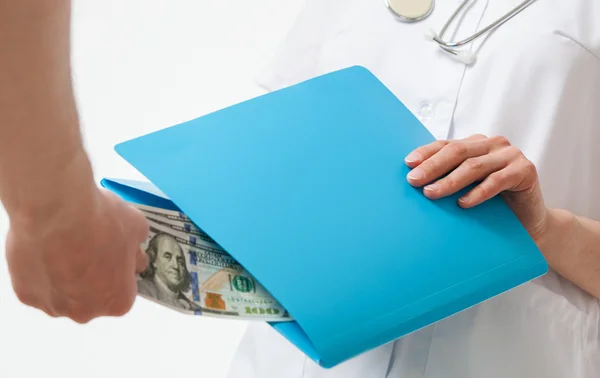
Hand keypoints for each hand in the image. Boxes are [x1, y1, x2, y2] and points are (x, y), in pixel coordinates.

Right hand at [5, 187, 149, 323]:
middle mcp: (86, 312)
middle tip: (90, 246)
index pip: (123, 291)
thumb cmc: (99, 222)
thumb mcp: (136, 227)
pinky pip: (37, 283)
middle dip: (92, 275)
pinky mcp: (26, 294)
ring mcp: (53, 305)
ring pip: (63, 291)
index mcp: (118, 301)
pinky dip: (41, 268)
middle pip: (92, 295)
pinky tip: (46, 246)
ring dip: (65, 273)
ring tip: (66, 243)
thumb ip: (136, 249)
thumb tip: (134, 253)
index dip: (119, 270)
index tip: (114, 255)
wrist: (56, 211)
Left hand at [404, 134, 548, 241]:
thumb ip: (447, 179)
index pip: (446, 145)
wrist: (528, 222)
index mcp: (475, 144)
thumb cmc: (492, 206)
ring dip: (450, 181)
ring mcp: (510, 155)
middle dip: (432, 166)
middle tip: (414, 181)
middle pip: (457, 152)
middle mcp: (492, 144)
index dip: (426, 153)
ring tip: (431, 193)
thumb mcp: (465, 189)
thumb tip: (413, 183)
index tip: (407, 165)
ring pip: (474, 166)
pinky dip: (478, 192)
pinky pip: (497, 180)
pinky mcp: (525, 169)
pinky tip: (463, 203)